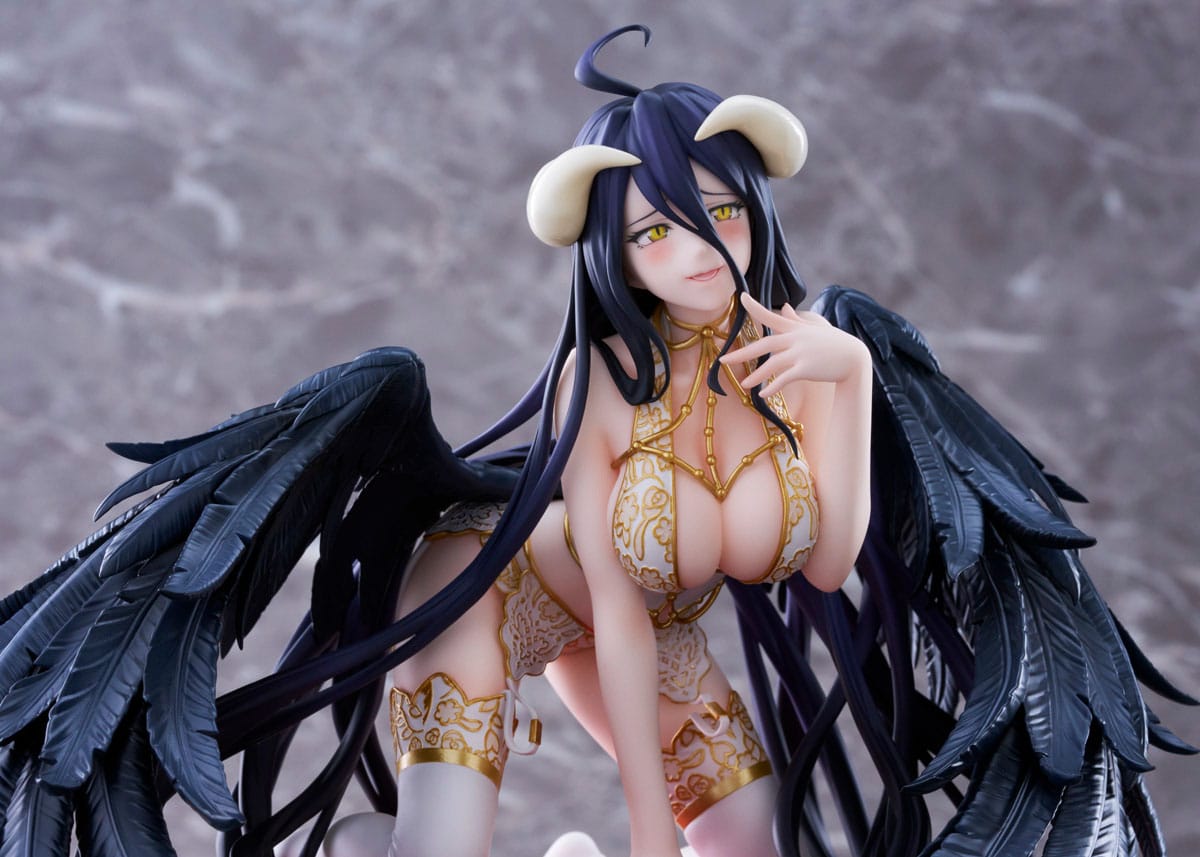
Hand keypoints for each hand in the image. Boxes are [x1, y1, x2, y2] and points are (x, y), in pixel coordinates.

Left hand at [720, 292, 869, 395]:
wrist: (854, 357)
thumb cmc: (833, 342)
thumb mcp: (815, 328)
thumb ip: (796, 319)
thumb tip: (784, 306)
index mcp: (794, 328)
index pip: (770, 315)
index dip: (755, 306)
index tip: (741, 296)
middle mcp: (795, 338)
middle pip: (764, 344)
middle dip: (742, 353)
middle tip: (722, 361)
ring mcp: (800, 353)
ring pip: (772, 364)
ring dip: (756, 376)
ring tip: (743, 385)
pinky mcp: (806, 368)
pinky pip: (785, 378)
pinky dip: (773, 387)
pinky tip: (763, 395)